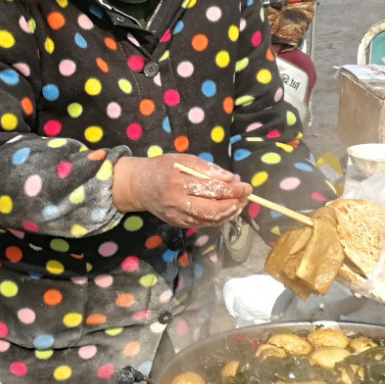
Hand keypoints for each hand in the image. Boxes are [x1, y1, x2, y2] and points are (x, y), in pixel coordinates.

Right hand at [111, 153, 251, 227]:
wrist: (138, 186)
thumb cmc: (162, 168)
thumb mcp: (183, 160)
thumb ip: (206, 169)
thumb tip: (230, 179)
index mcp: (178, 182)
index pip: (212, 190)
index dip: (233, 190)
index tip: (246, 186)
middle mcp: (177, 202)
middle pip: (213, 210)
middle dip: (234, 205)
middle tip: (245, 198)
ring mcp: (177, 216)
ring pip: (210, 220)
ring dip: (228, 213)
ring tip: (238, 203)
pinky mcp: (178, 224)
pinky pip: (203, 223)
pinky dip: (217, 218)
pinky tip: (224, 210)